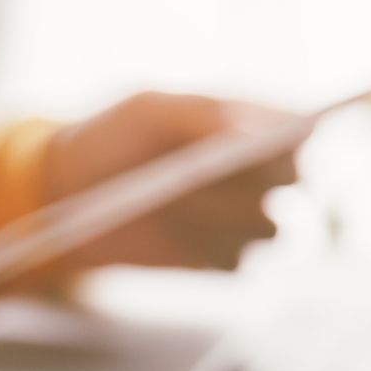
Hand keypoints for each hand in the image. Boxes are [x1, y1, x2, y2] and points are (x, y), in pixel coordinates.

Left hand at [43, 90, 304, 269]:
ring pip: (268, 226)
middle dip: (258, 177)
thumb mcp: (151, 110)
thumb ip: (201, 115)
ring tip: (177, 200)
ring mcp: (244, 219)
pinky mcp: (220, 258)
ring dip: (226, 213)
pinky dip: (207, 248)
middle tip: (214, 170)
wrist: (75, 188)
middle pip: (292, 181)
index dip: (290, 137)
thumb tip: (247, 135)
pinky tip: (172, 234)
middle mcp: (259, 173)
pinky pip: (235, 260)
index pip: (295, 130)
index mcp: (251, 125)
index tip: (263, 140)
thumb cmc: (118, 135)